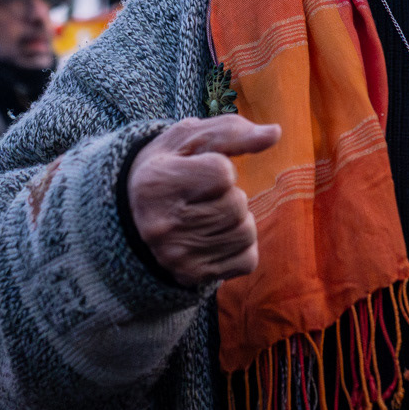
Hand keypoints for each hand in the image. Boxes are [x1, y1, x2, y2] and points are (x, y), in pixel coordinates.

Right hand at [127, 116, 279, 287]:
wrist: (133, 213)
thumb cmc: (170, 165)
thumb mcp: (189, 139)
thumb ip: (231, 132)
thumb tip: (275, 133)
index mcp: (156, 185)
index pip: (222, 173)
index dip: (220, 167)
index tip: (200, 170)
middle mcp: (162, 226)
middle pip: (236, 205)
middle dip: (231, 194)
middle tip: (205, 195)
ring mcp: (176, 256)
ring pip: (246, 232)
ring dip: (238, 219)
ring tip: (211, 213)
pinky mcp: (192, 277)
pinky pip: (248, 260)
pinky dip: (241, 245)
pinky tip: (215, 236)